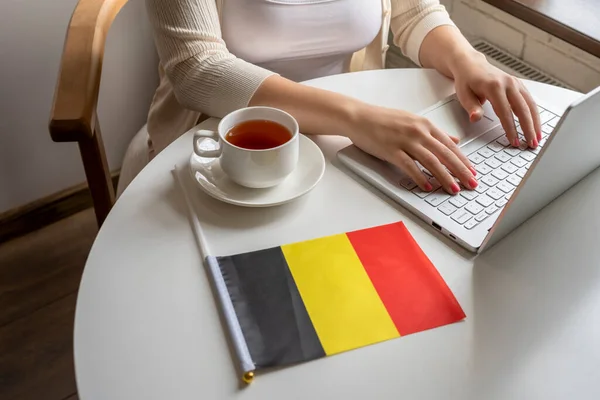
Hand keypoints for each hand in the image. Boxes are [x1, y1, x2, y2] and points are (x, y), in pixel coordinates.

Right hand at [348, 104, 477, 193]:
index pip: (450, 145)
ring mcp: (405, 140)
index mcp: (425, 124)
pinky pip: (409, 166)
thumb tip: (454, 140)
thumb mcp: (412, 121)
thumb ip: (433, 133)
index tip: (472, 172)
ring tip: (453, 189)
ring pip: (431, 161)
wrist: (359, 116)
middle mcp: (418, 131)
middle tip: (471, 183)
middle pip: (445, 154)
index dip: (463, 160)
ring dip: (445, 177)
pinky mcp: (391, 150)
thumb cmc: (382, 120)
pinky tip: (427, 186)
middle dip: (461, 171)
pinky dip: (420, 177)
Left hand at [451, 52, 541, 147]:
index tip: (514, 142)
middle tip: (532, 144)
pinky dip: (534, 114)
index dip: (511, 129)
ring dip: (536, 122)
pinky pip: (530, 101)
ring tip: (538, 138)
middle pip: (523, 109)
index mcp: (494, 86)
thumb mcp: (463, 95)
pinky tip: (536, 125)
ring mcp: (515, 83)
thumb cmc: (466, 81)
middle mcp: (508, 83)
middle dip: (529, 128)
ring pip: (530, 105)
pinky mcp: (518, 85)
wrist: (471, 64)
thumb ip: (472, 108)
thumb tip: (476, 118)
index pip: (505, 112)